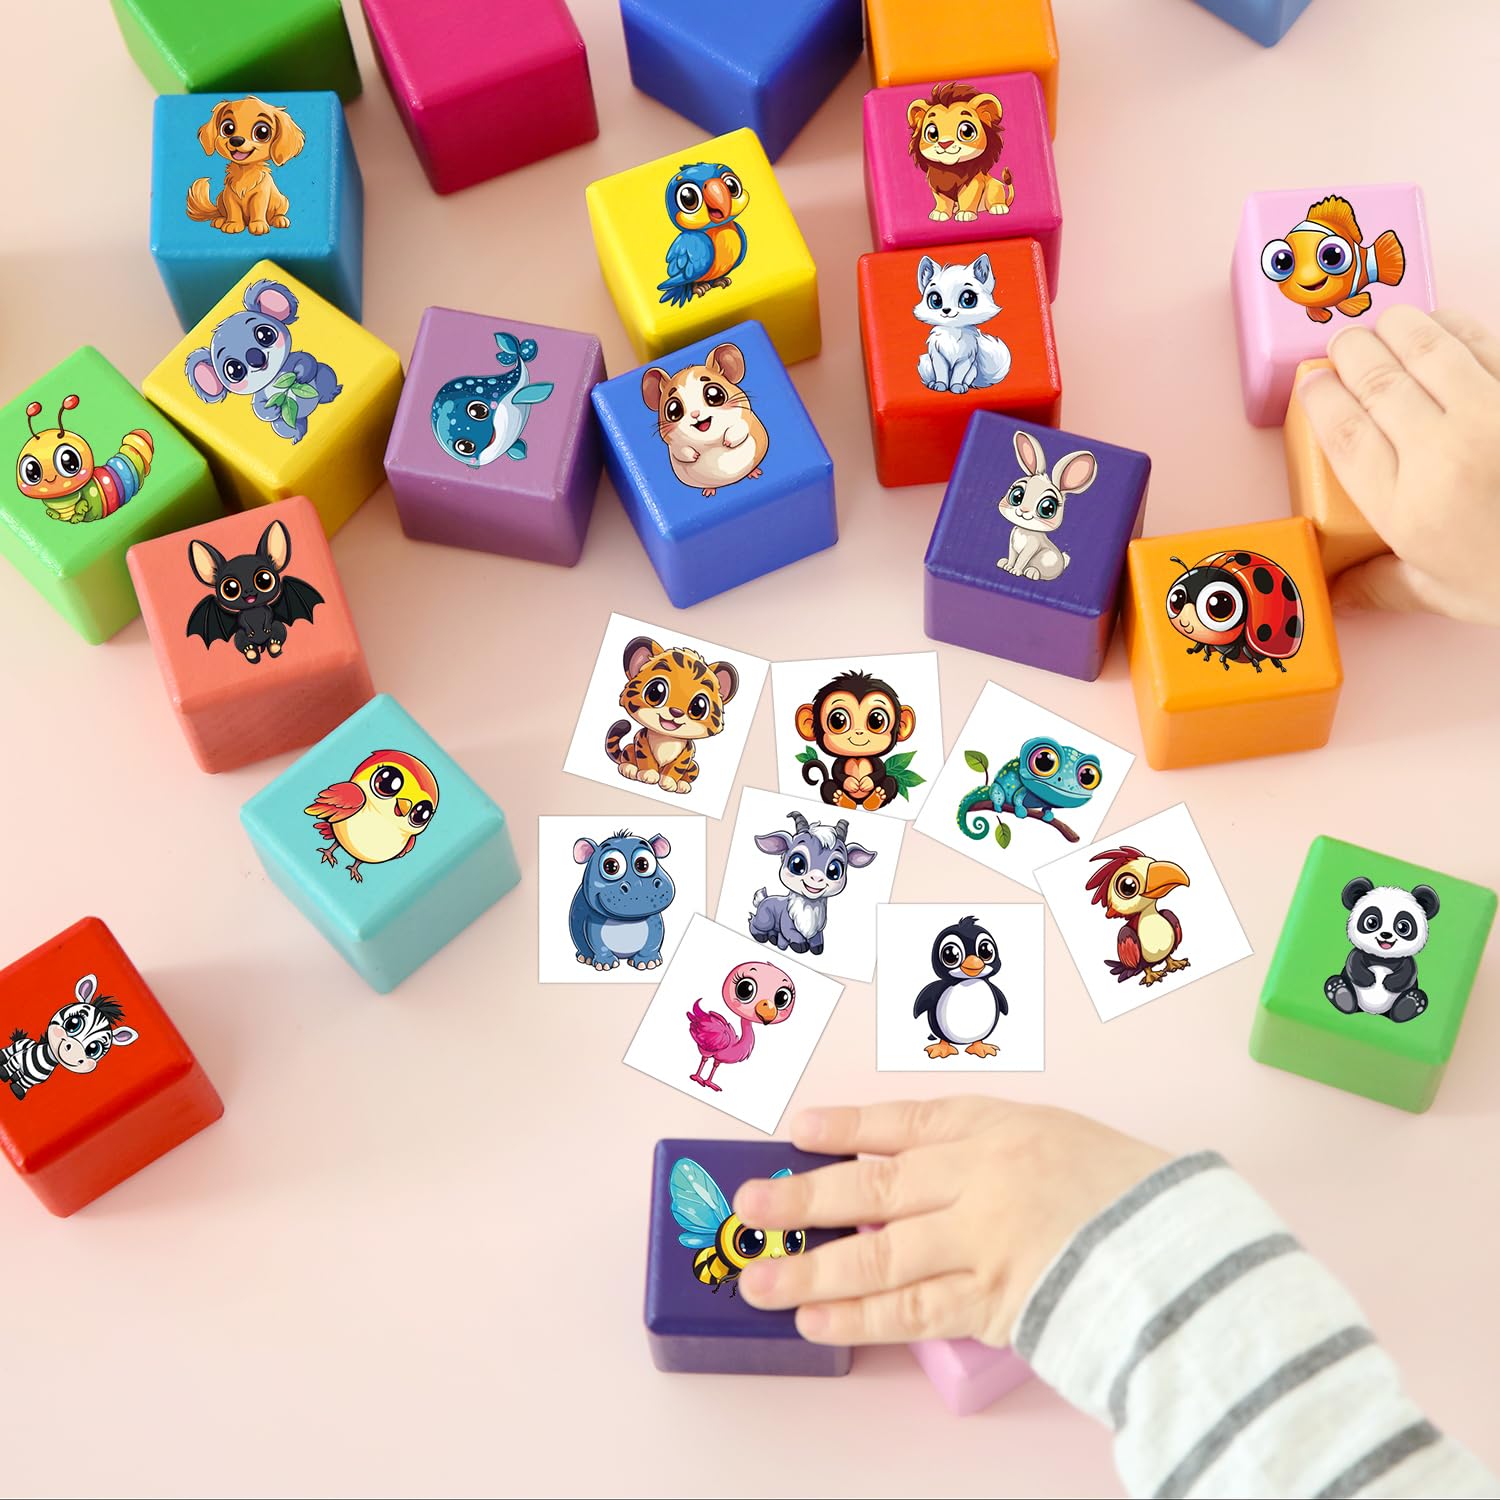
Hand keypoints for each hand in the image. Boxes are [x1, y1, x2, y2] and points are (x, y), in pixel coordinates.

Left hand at [731, 1097, 1167, 1347]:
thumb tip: (908, 1179)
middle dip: (802, 1198)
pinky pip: (912, 1312)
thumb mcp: (1054, 1138)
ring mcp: (980, 1243)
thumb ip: (985, 1153)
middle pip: (870, 1188)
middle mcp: (976, 1177)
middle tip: (748, 1205)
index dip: (845, 1126)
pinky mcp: (993, 1303)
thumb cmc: (1128, 1189)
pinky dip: (860, 1319)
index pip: (902, 1122)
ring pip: (876, 1256)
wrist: (1191, 1248)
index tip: (798, 1129)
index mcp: (995, 1126)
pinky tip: (817, 1322)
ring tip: (757, 1279)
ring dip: (810, 1271)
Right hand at [1298, 305, 1499, 624]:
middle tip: (1341, 346)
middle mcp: (1442, 455)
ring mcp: (1490, 417)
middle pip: (1377, 383)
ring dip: (1398, 329)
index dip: (1319, 400)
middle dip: (1350, 354)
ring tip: (1385, 326)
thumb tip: (1340, 591)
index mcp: (1406, 509)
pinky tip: (1440, 325)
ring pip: (1427, 350)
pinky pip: (1485, 343)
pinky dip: (1455, 327)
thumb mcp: (1442, 593)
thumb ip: (1382, 585)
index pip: (1344, 435)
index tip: (1311, 386)